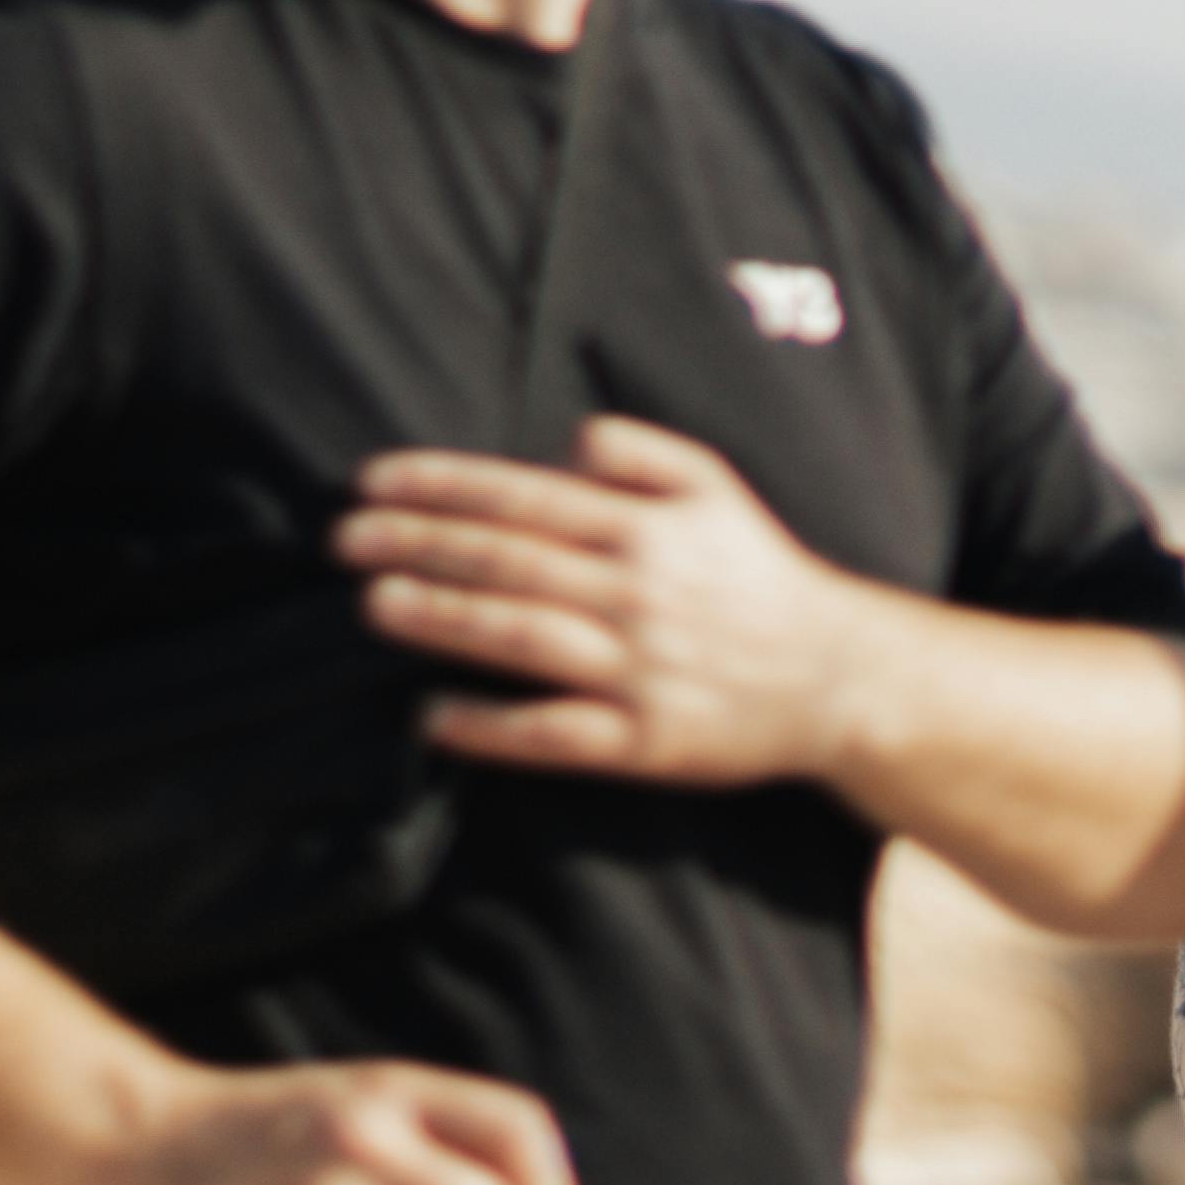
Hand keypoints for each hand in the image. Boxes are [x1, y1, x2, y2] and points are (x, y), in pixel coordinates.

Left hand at [349, 423, 893, 788]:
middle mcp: (637, 594)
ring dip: (443, 621)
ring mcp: (639, 671)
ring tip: (374, 605)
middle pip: (508, 563)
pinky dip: (490, 726)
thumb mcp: (718, 487)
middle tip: (344, 540)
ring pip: (521, 640)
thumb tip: (565, 441)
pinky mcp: (645, 743)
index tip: (373, 482)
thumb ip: (642, 452)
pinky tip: (432, 715)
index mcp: (647, 528)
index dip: (442, 486)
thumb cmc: (762, 575)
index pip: (523, 498)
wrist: (840, 676)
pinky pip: (554, 735)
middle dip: (418, 546)